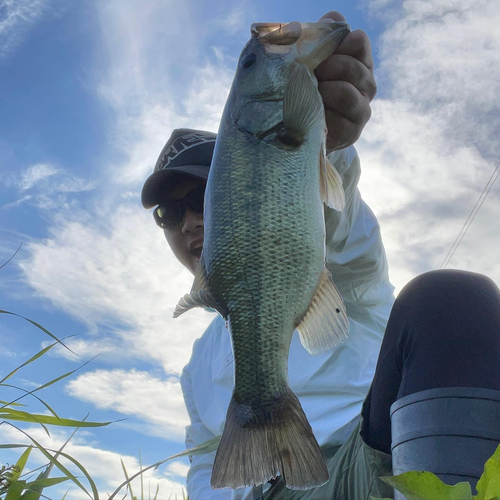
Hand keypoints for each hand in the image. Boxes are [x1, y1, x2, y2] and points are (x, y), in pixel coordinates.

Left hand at [315, 11, 376, 151]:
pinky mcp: (353, 132)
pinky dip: (321, 115)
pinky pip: (337, 119)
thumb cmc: (307, 90)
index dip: (335, 45)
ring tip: (309, 96)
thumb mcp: (311, 62)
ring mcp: (362, 110)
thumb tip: (333, 18)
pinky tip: (313, 115)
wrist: (302, 132)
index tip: (316, 55)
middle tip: (308, 78)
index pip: (358, 41)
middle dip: (324, 70)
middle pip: (351, 66)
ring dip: (321, 93)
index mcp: (360, 62)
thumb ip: (322, 38)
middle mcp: (367, 85)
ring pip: (345, 92)